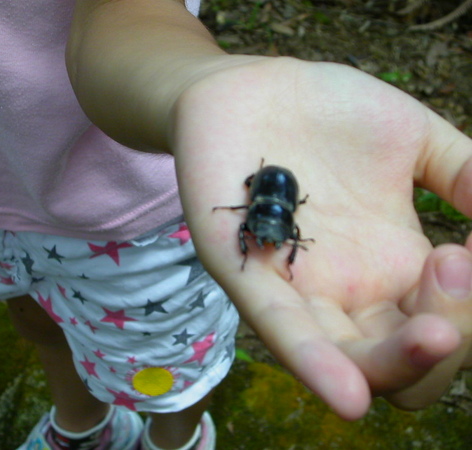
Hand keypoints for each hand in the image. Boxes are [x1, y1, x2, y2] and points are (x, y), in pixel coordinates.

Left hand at [171, 56, 471, 419]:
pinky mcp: (248, 271)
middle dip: (448, 336)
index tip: (469, 247)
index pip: (443, 324)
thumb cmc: (327, 113)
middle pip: (403, 362)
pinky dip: (315, 365)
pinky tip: (350, 398)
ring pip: (352, 362)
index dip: (470, 306)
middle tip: (453, 263)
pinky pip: (281, 332)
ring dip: (400, 364)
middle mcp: (349, 290)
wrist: (252, 89)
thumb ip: (463, 175)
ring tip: (434, 332)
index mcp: (392, 265)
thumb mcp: (413, 140)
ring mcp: (299, 287)